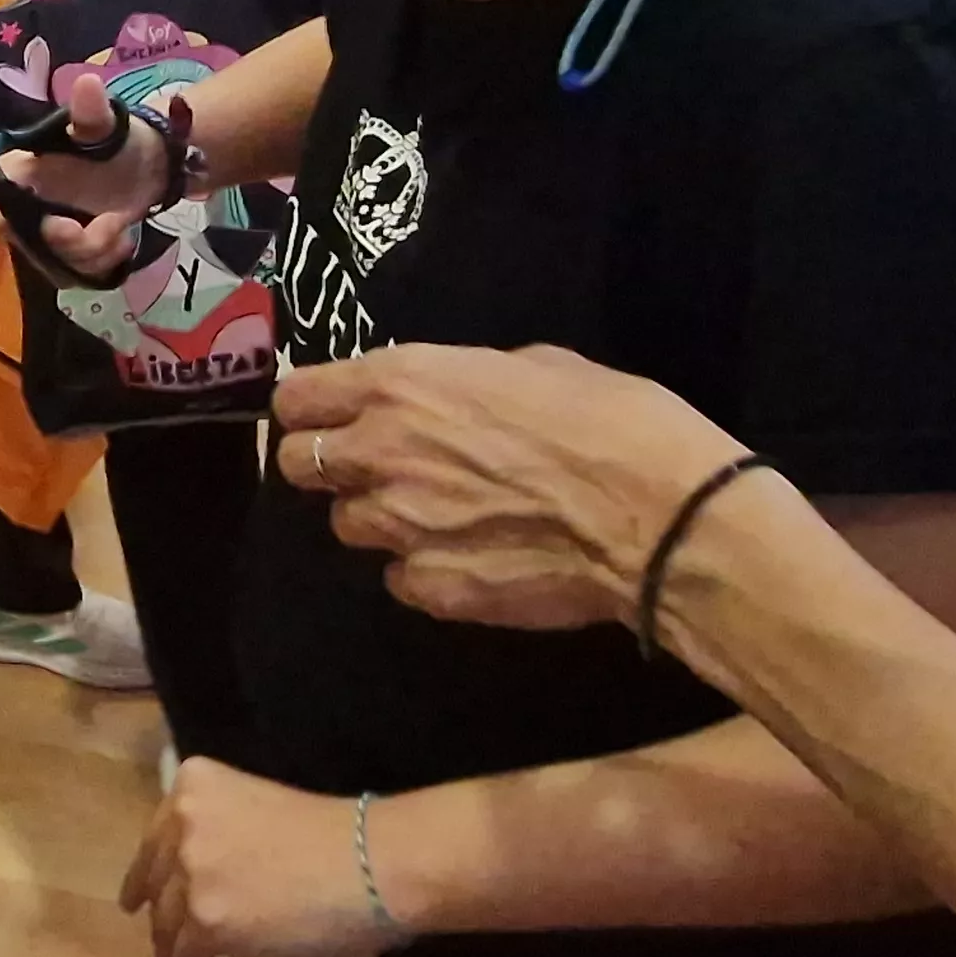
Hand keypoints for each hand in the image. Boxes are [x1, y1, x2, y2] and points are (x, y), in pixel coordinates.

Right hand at [0, 66, 169, 277]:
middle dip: (70, 245)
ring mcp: (46, 233)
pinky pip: (74, 272)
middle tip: (110, 226)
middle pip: (30, 243)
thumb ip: (90, 112)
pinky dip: (100, 264)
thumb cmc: (116, 139)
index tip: (63, 223)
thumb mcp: (105, 124)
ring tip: (122, 229)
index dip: (20, 225)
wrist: (147, 164)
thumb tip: (87, 85)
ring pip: (55, 262)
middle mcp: (25, 207)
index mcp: (19, 175)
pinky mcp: (68, 252)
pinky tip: (123, 243)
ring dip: (92, 254)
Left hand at [119, 757, 402, 956]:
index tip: (141, 902)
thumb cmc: (336, 836)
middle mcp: (182, 822)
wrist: (372, 862)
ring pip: (165, 924)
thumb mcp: (259, 811)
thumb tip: (206, 881)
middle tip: (165, 946)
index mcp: (194, 784)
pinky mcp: (206, 920)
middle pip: (157, 883)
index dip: (149, 879)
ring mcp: (191, 871)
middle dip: (160, 920)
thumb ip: (221, 835)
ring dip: (171, 955)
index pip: (156, 841)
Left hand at [272, 343, 760, 632]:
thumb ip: (463, 382)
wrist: (660, 519)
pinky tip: (471, 558)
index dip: (310, 409)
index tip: (332, 415)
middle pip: (298, 466)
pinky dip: (423, 570)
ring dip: (379, 519)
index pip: (295, 399)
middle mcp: (381, 454)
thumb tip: (452, 399)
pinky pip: (400, 578)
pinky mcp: (433, 590)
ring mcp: (400, 529)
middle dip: (329, 465)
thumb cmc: (611, 422)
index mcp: (400, 385)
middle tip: (378, 468)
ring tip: (438, 516)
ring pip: (348, 527)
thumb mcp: (534, 366)